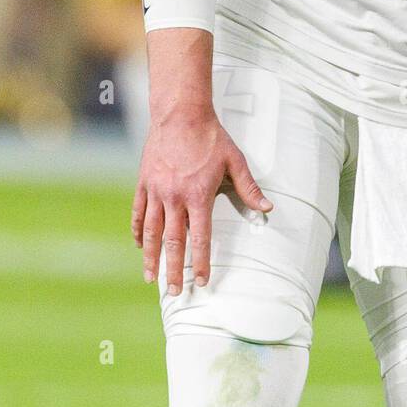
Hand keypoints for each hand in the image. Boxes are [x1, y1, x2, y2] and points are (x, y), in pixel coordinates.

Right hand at [131, 99, 272, 294]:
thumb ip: (249, 188)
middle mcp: (174, 197)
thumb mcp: (235, 161)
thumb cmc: (211, 137)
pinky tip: (140, 245)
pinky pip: (138, 212)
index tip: (202, 281)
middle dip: (174, 269)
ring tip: (151, 278)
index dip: (201, 261)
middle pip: (173, 242)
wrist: (181, 114)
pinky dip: (138, 231)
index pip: (200, 237)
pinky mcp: (144, 182)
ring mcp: (156, 191)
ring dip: (151, 257)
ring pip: (151, 232)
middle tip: (174, 292)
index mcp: (198, 195)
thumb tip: (268, 208)